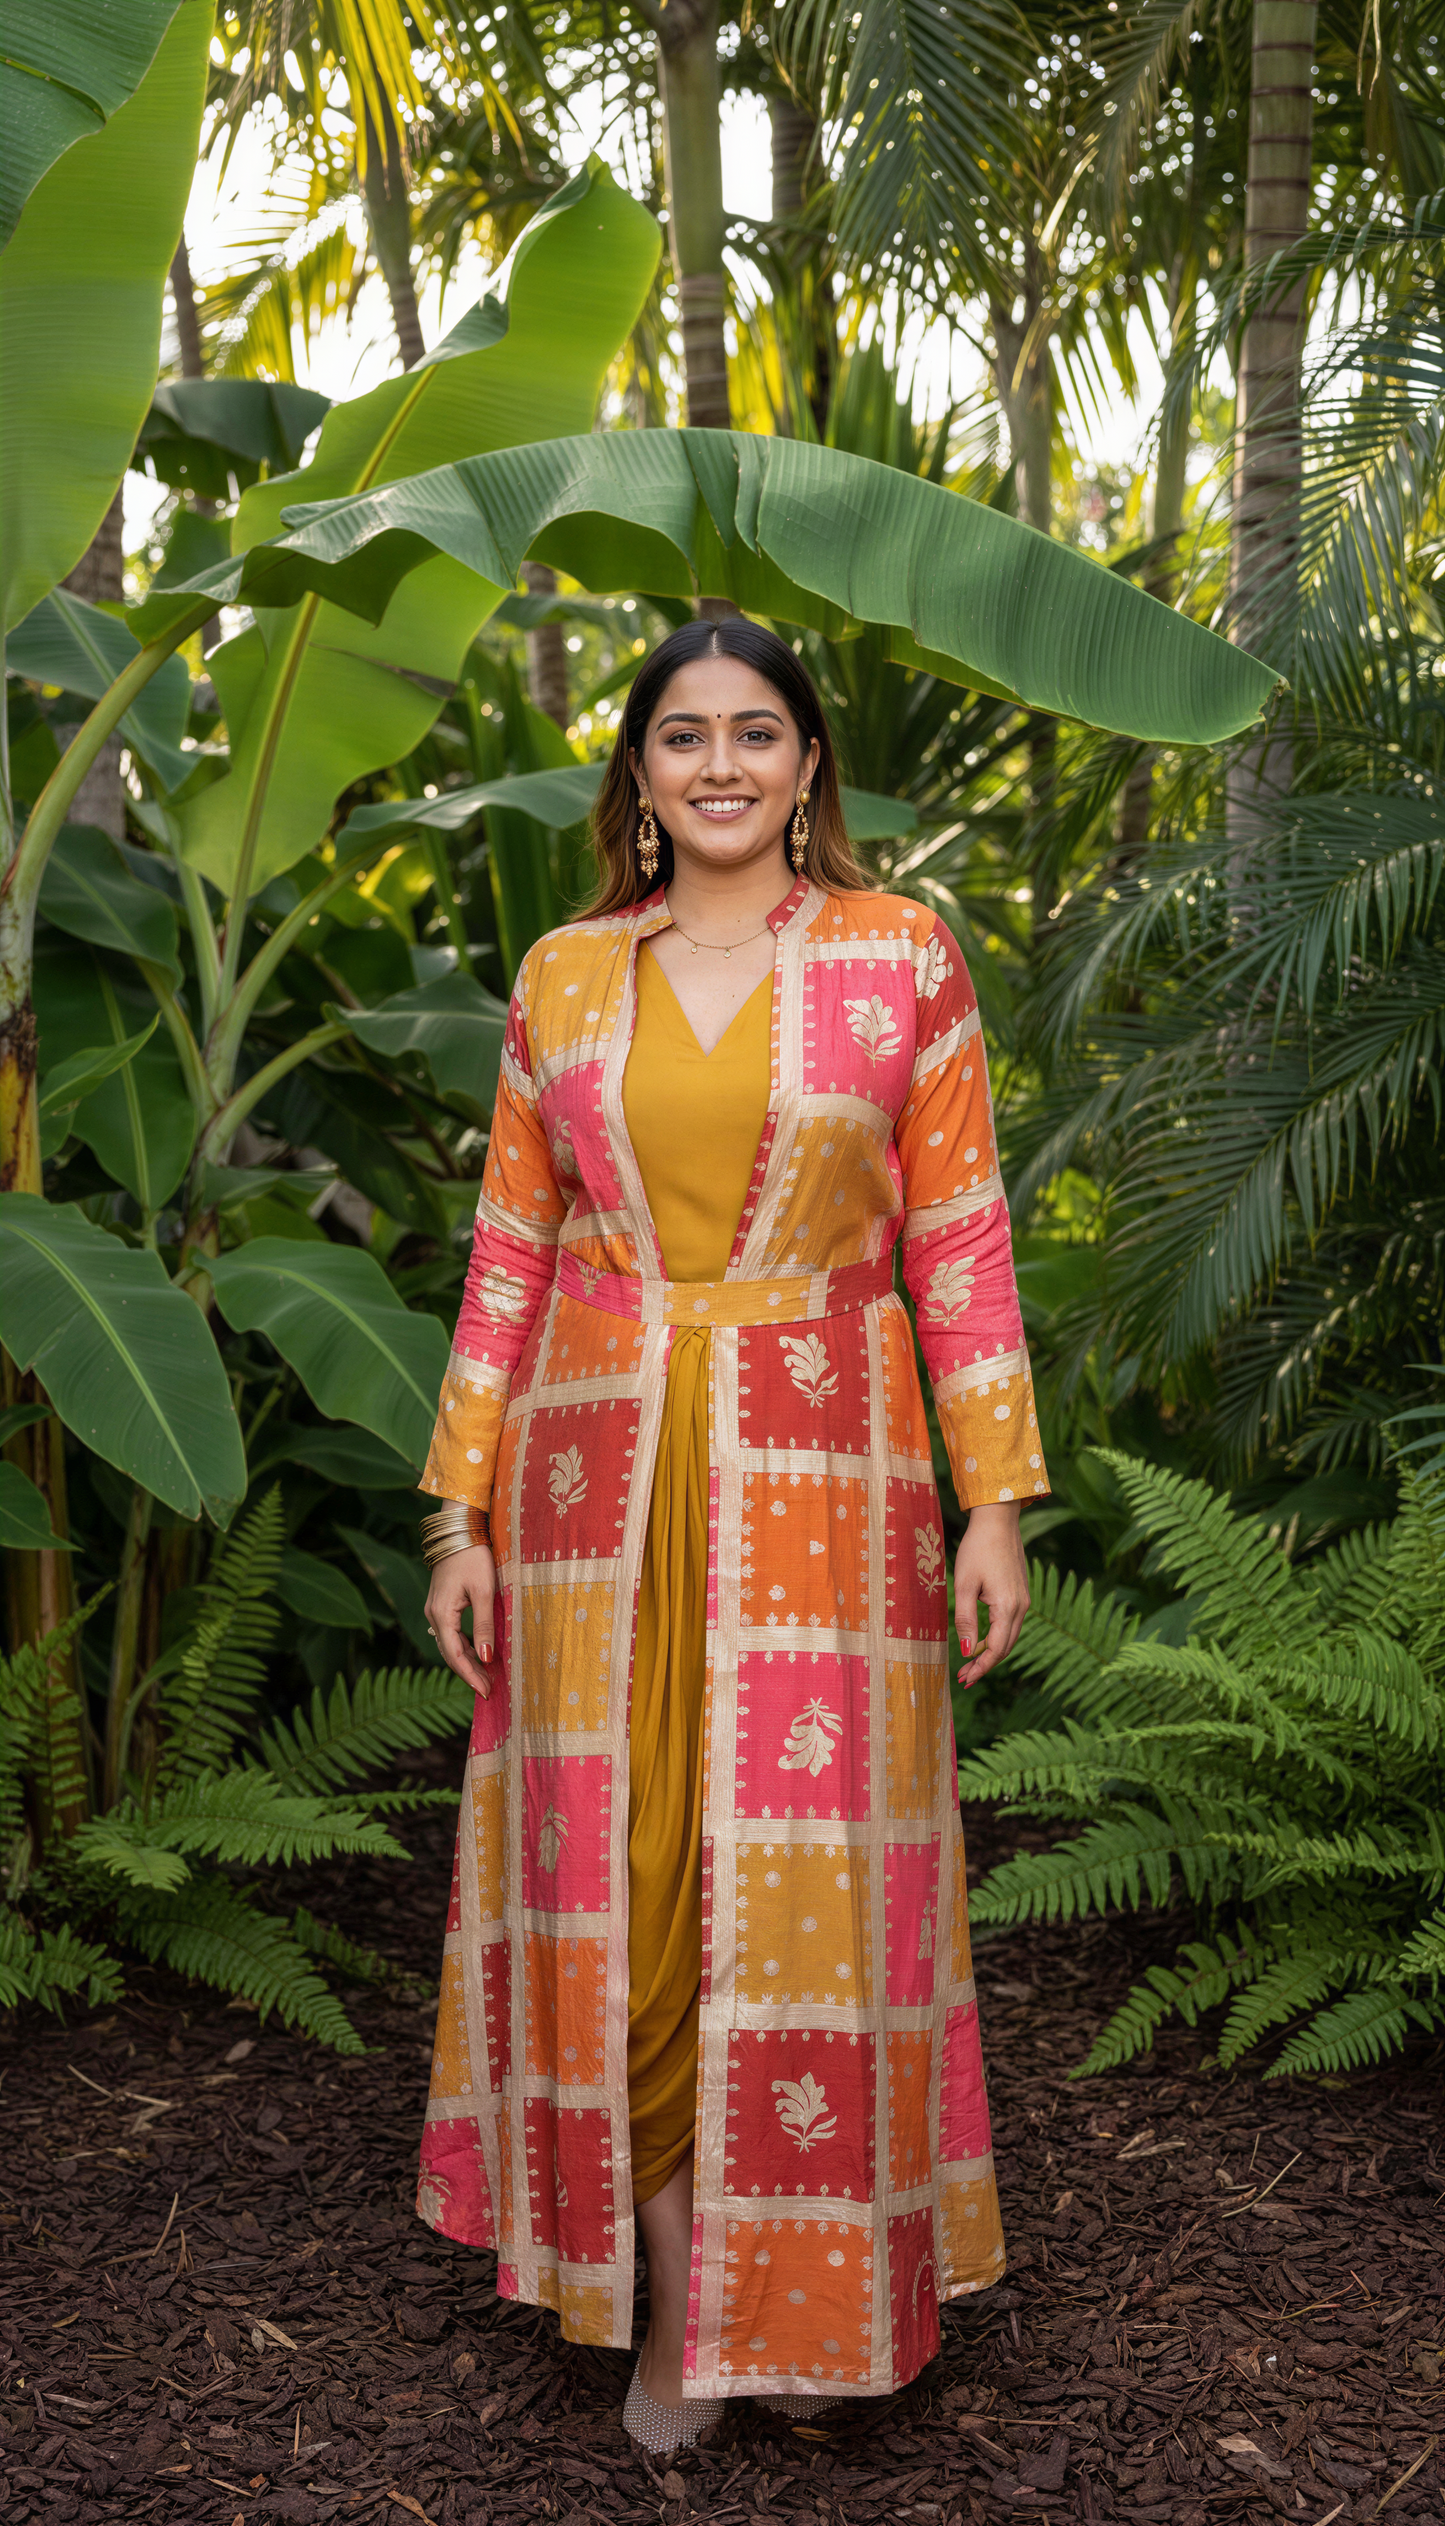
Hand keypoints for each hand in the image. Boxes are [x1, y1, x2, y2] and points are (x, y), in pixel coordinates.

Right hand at [425, 1542, 495, 1697]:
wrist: (459, 1529)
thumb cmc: (474, 1556)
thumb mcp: (484, 1591)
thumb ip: (484, 1625)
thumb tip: (486, 1659)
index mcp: (441, 1613)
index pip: (454, 1655)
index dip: (470, 1675)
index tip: (485, 1691)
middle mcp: (433, 1614)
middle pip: (449, 1653)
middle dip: (469, 1672)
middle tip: (488, 1689)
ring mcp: (434, 1608)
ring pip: (449, 1643)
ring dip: (467, 1660)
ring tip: (486, 1675)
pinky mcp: (441, 1603)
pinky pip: (450, 1632)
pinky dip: (464, 1645)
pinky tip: (478, 1652)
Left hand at [954, 1503, 1028, 1687]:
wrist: (998, 1520)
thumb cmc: (978, 1549)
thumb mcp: (965, 1585)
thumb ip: (966, 1620)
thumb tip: (968, 1652)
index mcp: (1008, 1607)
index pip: (997, 1650)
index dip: (981, 1668)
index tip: (964, 1680)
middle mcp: (1022, 1607)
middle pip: (1006, 1647)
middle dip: (985, 1664)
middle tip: (964, 1677)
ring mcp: (1024, 1600)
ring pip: (1009, 1636)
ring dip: (991, 1652)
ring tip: (970, 1663)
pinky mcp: (1021, 1593)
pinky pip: (1010, 1623)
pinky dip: (997, 1636)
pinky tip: (981, 1639)